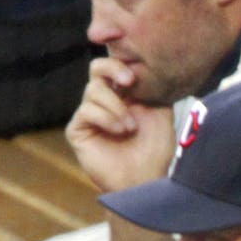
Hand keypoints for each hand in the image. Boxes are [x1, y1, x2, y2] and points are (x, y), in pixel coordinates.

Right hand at [65, 57, 177, 192]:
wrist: (145, 179)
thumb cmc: (155, 150)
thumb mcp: (162, 115)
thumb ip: (155, 89)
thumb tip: (148, 67)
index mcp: (125, 94)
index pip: (116, 66)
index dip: (121, 61)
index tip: (136, 72)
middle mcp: (106, 101)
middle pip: (96, 68)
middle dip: (112, 68)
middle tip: (129, 81)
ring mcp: (90, 114)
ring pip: (93, 90)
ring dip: (116, 107)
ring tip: (131, 127)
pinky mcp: (78, 129)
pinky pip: (86, 111)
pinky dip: (106, 118)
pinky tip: (121, 131)